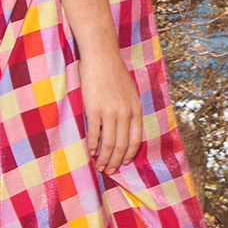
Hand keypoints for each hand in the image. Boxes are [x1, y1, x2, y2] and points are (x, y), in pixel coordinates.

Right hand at [78, 50, 142, 173]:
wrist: (101, 57)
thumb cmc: (114, 72)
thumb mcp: (130, 92)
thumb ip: (129, 109)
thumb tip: (125, 127)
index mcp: (136, 109)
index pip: (135, 140)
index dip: (130, 155)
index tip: (125, 163)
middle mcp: (125, 113)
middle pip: (122, 145)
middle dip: (116, 161)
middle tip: (110, 170)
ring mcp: (109, 112)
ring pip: (109, 144)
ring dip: (104, 158)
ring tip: (100, 166)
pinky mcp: (94, 109)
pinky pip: (94, 134)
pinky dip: (93, 146)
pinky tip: (91, 152)